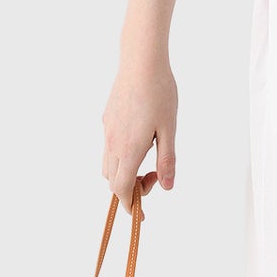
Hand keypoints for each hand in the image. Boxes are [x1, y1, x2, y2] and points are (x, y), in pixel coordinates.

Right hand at [102, 52, 178, 212]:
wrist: (141, 62)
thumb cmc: (160, 93)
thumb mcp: (170, 130)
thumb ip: (167, 160)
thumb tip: (166, 187)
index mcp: (129, 149)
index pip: (121, 190)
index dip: (130, 206)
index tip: (142, 214)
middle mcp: (113, 143)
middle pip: (112, 181)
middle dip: (130, 189)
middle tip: (154, 176)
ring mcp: (107, 131)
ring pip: (108, 165)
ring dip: (124, 173)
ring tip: (148, 158)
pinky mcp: (107, 119)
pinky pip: (109, 147)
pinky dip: (121, 157)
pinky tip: (141, 140)